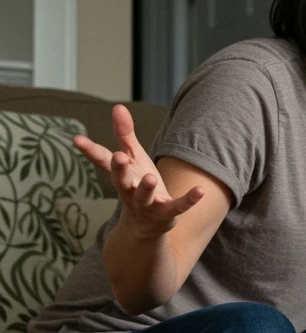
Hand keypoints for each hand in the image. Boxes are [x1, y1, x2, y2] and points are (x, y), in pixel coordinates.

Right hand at [74, 105, 203, 237]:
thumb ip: (125, 135)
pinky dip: (189, 200)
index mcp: (121, 175)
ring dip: (146, 188)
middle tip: (118, 157)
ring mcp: (147, 204)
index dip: (90, 150)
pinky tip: (200, 190)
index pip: (103, 161)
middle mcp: (130, 190)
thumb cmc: (138, 185)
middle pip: (121, 180)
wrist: (147, 226)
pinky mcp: (166, 214)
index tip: (77, 139)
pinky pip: (178, 207)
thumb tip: (117, 106)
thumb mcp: (133, 159)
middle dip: (119, 169)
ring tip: (151, 178)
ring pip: (144, 196)